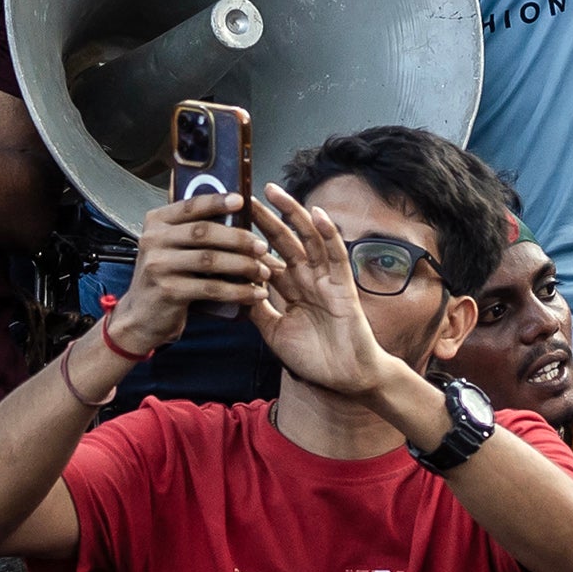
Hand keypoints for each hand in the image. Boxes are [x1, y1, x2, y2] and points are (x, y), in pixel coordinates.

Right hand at [108, 191, 277, 356]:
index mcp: (156, 222)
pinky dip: (237, 291)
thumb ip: (190, 231)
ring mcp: (159, 265)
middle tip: (262, 247)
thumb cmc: (163, 278)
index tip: (241, 200)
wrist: (140, 317)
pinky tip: (253, 294)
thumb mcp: (168, 248)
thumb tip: (234, 214)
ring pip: (210, 260)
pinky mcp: (169, 291)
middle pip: (204, 232)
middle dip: (238, 238)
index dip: (217, 201)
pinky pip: (211, 288)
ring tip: (263, 271)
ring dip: (242, 265)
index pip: (190, 205)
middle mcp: (154, 240)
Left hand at [245, 184, 407, 406]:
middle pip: (283, 241)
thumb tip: (233, 288)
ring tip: (274, 192)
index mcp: (289, 290)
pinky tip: (316, 214)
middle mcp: (306, 279)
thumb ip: (257, 311)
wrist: (344, 378)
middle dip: (264, 218)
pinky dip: (327, 234)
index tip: (228, 222)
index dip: (248, 240)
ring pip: (307, 239)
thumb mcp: (275, 333)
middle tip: (245, 196)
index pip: (266, 258)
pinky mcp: (343, 285)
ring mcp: (325, 279)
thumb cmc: (313, 358)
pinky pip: (335, 255)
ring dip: (292, 214)